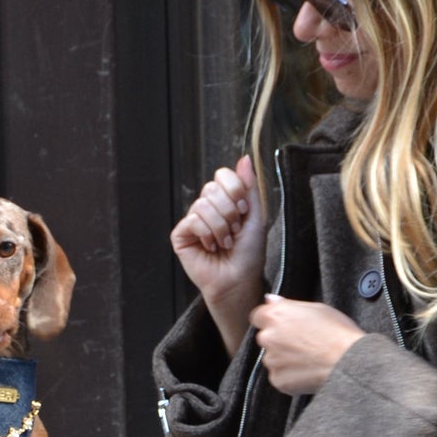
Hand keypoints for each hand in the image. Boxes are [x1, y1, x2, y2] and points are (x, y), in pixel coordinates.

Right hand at [171, 157, 266, 353]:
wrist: (238, 280)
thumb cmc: (248, 254)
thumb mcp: (255, 216)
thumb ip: (249, 187)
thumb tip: (245, 157)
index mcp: (224, 200)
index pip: (222, 175)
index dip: (235, 190)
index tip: (243, 211)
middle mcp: (206, 207)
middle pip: (212, 188)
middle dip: (229, 212)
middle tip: (234, 231)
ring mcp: (192, 221)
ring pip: (202, 205)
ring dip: (220, 227)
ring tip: (224, 243)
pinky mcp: (181, 235)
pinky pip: (192, 220)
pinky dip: (207, 234)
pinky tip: (211, 247)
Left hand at [251, 296, 363, 395]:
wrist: (349, 362)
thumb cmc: (338, 332)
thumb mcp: (317, 308)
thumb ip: (287, 304)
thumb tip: (269, 299)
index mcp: (275, 315)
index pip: (259, 316)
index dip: (272, 321)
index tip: (285, 326)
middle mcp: (268, 337)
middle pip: (266, 338)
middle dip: (279, 341)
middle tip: (304, 344)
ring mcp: (272, 360)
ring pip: (273, 359)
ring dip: (284, 359)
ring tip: (309, 359)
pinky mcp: (278, 380)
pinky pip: (280, 377)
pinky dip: (290, 376)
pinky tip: (309, 371)